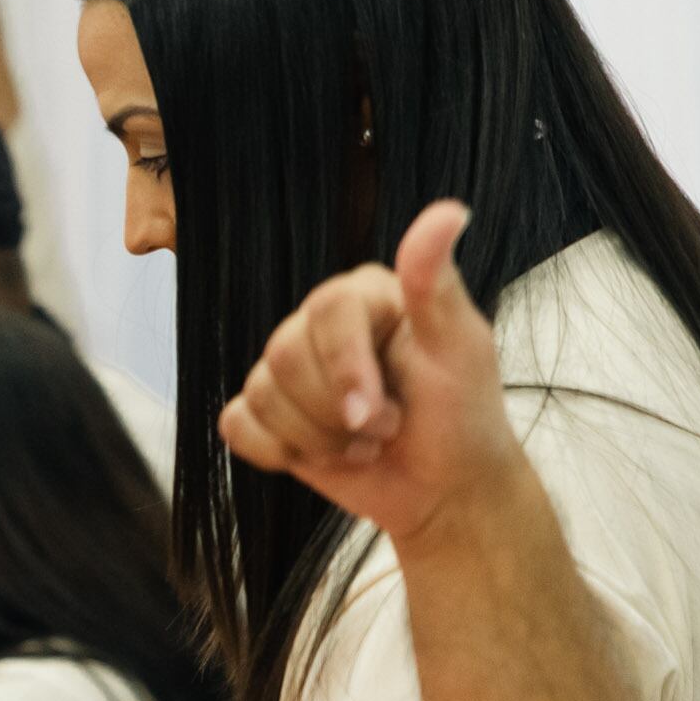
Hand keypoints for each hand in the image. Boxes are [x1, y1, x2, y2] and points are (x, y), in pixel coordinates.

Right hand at [218, 201, 524, 544]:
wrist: (445, 490)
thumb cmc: (462, 416)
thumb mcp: (460, 349)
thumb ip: (436, 283)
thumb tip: (448, 211)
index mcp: (363, 297)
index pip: (325, 311)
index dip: (344, 367)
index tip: (377, 413)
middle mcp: (317, 325)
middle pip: (284, 356)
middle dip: (336, 413)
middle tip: (385, 429)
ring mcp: (286, 371)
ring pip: (261, 396)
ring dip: (318, 440)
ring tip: (363, 444)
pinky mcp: (265, 415)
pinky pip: (237, 426)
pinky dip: (278, 453)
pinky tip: (322, 455)